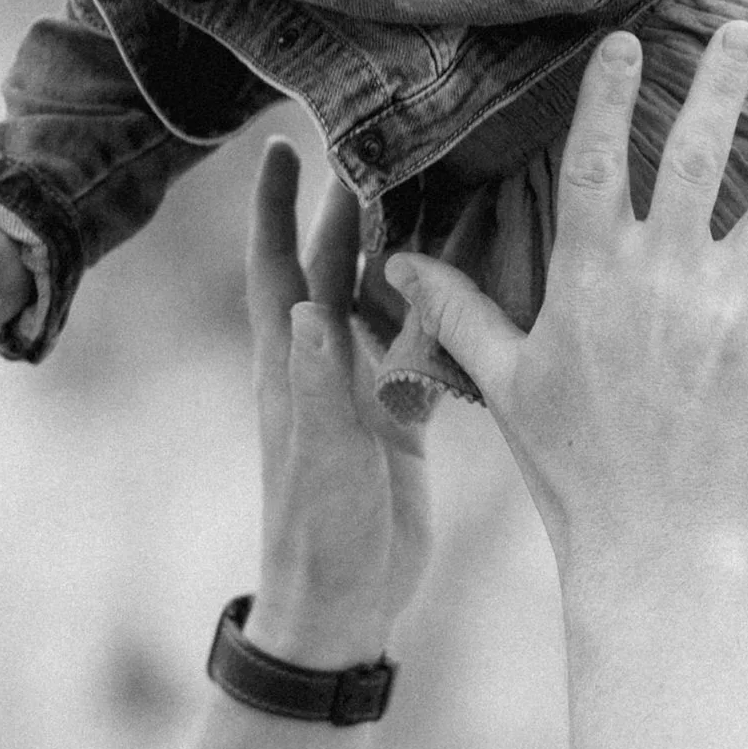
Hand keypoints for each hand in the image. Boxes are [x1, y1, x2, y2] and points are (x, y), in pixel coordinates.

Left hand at [247, 140, 433, 665]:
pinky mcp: (397, 420)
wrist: (341, 607)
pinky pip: (418, 348)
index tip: (281, 144)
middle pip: (333, 265)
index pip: (275, 265)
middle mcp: (321, 365)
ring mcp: (360, 390)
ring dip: (401, 248)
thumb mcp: (323, 457)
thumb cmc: (320, 535)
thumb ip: (320, 385)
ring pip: (380, 300)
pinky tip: (474, 282)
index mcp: (291, 364)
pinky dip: (439, 311)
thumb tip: (307, 305)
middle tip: (388, 142)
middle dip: (351, 204)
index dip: (274, 206)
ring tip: (443, 189)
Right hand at [385, 23, 747, 576]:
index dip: (605, 96)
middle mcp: (662, 279)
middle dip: (721, 84)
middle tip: (746, 27)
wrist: (649, 546)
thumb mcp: (504, 381)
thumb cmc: (569, 465)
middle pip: (695, 158)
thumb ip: (458, 312)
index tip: (623, 41)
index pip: (592, 163)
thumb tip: (398, 263)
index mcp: (590, 278)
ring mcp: (727, 314)